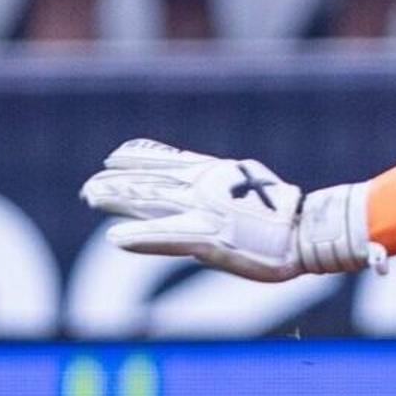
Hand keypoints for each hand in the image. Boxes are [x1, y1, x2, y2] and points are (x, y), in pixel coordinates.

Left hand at [82, 139, 378, 281]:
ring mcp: (204, 211)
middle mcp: (204, 188)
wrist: (308, 232)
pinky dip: (140, 237)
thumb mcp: (251, 187)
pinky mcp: (208, 238)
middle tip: (88, 187)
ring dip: (119, 201)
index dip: (139, 157)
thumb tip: (215, 186)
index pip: (169, 162)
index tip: (114, 156)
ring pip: (152, 203)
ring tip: (90, 198)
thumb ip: (226, 187)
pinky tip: (115, 239)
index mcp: (215, 176)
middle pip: (151, 183)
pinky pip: (166, 237)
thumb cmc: (285, 216)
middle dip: (117, 185)